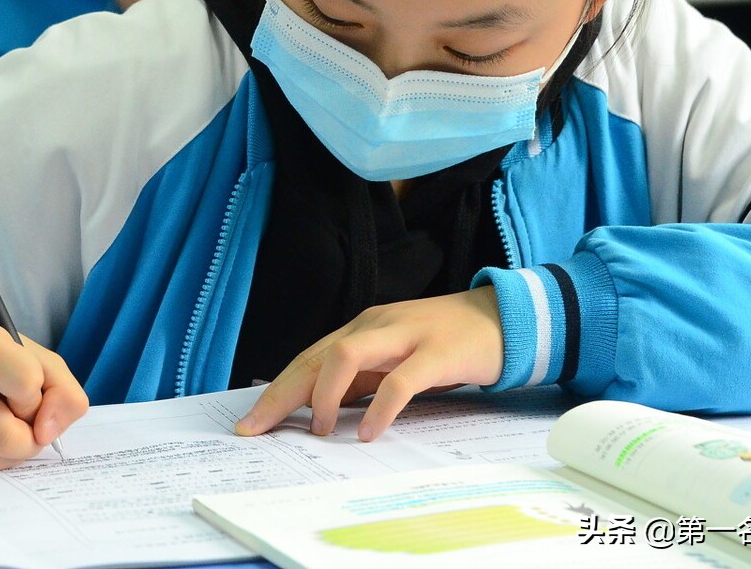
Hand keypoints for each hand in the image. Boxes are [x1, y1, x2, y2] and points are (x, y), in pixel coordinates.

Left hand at [235, 287, 503, 442]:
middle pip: (316, 357)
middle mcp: (374, 327)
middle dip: (281, 394)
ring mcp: (404, 336)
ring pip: (347, 356)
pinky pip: (400, 380)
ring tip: (317, 429)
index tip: (249, 422)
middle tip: (256, 429)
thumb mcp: (393, 358)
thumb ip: (361, 379)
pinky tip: (367, 432)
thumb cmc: (443, 343)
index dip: (275, 390)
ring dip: (324, 395)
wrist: (502, 318)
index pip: (307, 359)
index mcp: (360, 330)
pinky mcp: (437, 353)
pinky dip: (380, 408)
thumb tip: (319, 413)